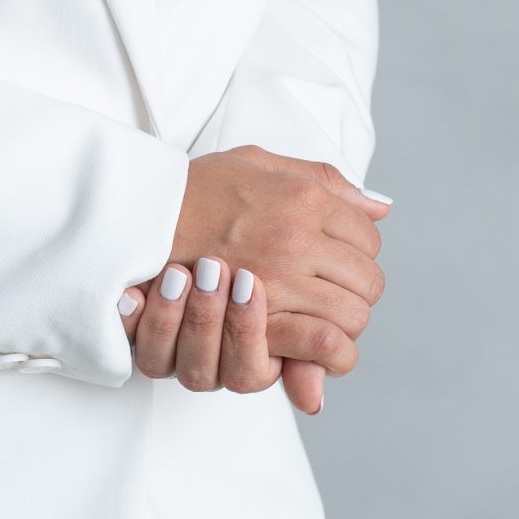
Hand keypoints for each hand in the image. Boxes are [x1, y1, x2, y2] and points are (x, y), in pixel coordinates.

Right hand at [120, 149, 390, 407]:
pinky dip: (327, 355)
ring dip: (344, 325)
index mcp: (302, 197)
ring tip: (320, 322)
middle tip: (330, 295)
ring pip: (352, 317)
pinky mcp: (256, 319)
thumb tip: (381, 206)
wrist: (136, 220)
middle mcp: (296, 237)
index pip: (368, 237)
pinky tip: (314, 353)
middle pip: (368, 282)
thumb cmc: (196, 189)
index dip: (359, 253)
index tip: (336, 262)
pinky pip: (321, 344)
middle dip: (357, 293)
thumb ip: (323, 180)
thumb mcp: (257, 163)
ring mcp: (277, 280)